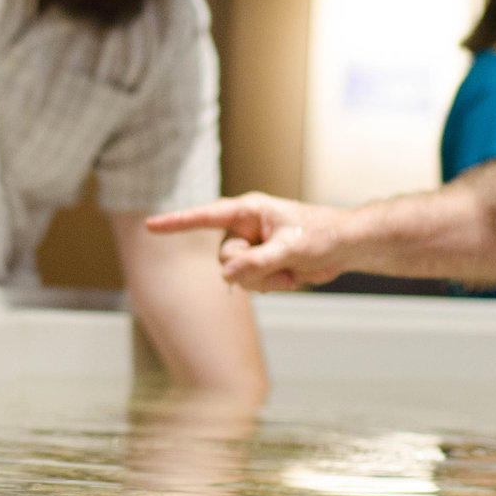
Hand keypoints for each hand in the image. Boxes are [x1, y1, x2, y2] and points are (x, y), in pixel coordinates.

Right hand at [145, 194, 346, 291]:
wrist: (345, 247)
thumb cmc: (322, 235)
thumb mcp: (290, 248)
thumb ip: (257, 261)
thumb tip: (226, 274)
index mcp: (248, 210)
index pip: (204, 217)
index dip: (176, 223)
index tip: (149, 226)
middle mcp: (245, 227)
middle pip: (224, 257)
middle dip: (250, 267)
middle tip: (279, 264)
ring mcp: (252, 246)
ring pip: (236, 274)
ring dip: (264, 279)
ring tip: (290, 270)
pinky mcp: (260, 263)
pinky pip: (250, 282)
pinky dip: (271, 284)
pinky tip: (291, 276)